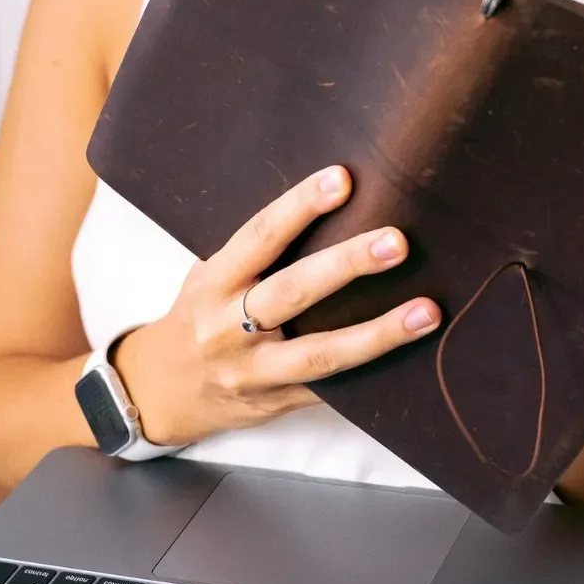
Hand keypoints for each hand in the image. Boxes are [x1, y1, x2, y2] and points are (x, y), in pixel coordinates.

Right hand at [112, 166, 438, 446]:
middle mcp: (228, 328)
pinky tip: (411, 358)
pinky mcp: (275, 404)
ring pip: (319, 353)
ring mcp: (253, 372)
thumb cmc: (196, 318)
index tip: (343, 179)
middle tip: (396, 241)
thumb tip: (331, 207)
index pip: (260, 237)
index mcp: (213, 284)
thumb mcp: (208, 277)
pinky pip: (328, 389)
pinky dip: (370, 373)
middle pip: (293, 292)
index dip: (300, 206)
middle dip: (347, 264)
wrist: (157, 393)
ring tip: (427, 311)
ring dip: (378, 332)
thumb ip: (256, 253)